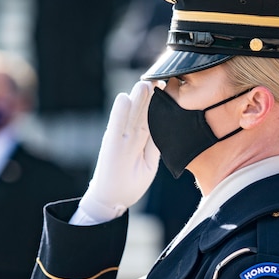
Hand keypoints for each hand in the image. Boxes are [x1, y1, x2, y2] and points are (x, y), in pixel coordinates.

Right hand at [79, 81, 159, 221]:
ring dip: (138, 100)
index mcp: (140, 142)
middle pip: (142, 114)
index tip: (169, 87)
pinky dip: (119, 113)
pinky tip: (123, 99)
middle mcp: (128, 138)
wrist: (109, 200)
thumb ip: (154, 147)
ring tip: (145, 83)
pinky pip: (116, 127)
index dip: (160, 106)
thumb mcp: (149, 165)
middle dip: (150, 97)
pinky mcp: (110, 146)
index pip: (152, 120)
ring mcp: (119, 141)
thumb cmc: (128, 182)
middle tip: (160, 78)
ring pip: (131, 117)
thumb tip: (166, 130)